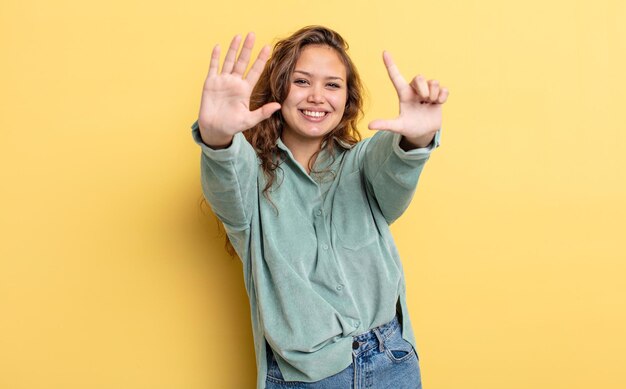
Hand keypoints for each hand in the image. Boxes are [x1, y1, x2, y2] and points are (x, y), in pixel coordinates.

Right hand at [198, 33, 280, 147]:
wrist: (214, 129)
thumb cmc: (232, 126)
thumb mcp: (249, 120)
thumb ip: (262, 113)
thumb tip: (278, 106)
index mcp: (245, 90)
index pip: (255, 71)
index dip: (260, 60)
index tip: (267, 48)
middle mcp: (235, 82)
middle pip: (242, 62)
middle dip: (247, 49)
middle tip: (252, 35)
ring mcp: (222, 81)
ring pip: (229, 61)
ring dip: (233, 49)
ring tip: (238, 36)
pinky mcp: (210, 83)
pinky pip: (213, 67)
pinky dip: (215, 57)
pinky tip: (218, 47)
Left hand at [368, 51, 448, 148]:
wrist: (424, 133)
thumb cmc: (409, 127)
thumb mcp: (398, 126)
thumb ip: (385, 124)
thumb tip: (369, 126)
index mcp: (404, 94)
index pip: (396, 77)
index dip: (390, 64)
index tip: (384, 52)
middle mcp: (415, 90)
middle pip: (419, 77)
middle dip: (423, 88)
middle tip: (424, 100)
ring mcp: (428, 92)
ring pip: (434, 82)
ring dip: (433, 94)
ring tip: (430, 103)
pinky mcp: (439, 95)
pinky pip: (444, 89)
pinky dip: (442, 97)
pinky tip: (438, 104)